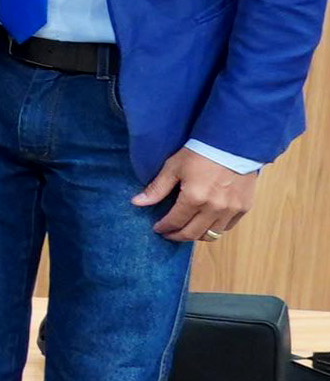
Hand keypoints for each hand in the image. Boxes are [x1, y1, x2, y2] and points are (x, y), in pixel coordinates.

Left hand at [135, 148, 256, 242]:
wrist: (233, 144)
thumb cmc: (201, 152)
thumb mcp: (173, 167)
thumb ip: (157, 188)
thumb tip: (137, 202)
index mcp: (194, 198)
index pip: (175, 222)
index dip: (164, 228)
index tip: (158, 228)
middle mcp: (214, 208)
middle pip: (192, 233)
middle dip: (177, 236)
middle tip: (169, 233)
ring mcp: (231, 210)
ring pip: (211, 235)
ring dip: (196, 235)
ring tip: (186, 230)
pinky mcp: (244, 208)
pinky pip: (227, 227)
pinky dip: (215, 229)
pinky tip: (205, 223)